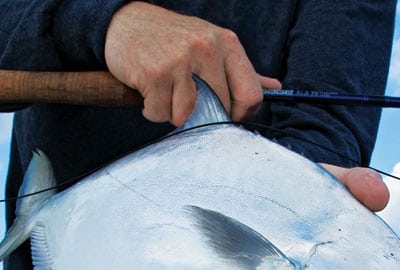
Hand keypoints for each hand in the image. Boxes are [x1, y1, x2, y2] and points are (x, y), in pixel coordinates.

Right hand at [105, 2, 280, 125]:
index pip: (251, 94)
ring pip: (186, 115)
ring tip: (164, 93)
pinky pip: (160, 113)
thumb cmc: (172, 39)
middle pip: (219, 109)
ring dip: (172, 113)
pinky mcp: (155, 73)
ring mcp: (180, 61)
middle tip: (185, 103)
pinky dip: (152, 110)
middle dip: (201, 116)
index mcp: (227, 43)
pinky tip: (148, 91)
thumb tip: (274, 88)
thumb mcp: (211, 45)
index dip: (239, 115)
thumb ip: (240, 70)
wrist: (125, 22)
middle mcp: (206, 49)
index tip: (226, 116)